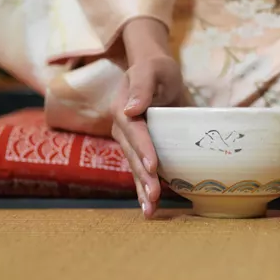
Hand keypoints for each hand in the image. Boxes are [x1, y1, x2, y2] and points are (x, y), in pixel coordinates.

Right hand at [111, 18, 183, 218]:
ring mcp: (129, 142)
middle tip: (154, 196)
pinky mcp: (139, 151)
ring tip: (150, 211)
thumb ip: (142, 85)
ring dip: (142, 190)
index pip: (134, 132)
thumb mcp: (152, 69)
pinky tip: (151, 209)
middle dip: (143, 177)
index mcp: (123, 110)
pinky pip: (140, 172)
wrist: (156, 73)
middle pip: (133, 156)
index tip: (153, 166)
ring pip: (134, 169)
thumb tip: (132, 109)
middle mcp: (122, 129)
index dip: (143, 149)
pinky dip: (144, 190)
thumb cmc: (157, 69)